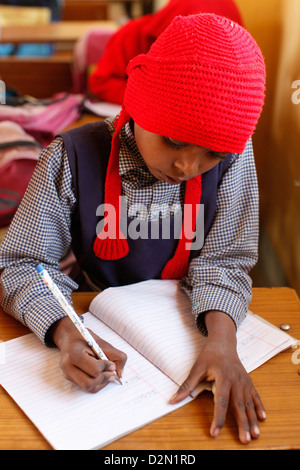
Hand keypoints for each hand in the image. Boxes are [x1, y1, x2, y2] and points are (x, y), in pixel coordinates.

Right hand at [49, 317, 126, 392]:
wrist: (69, 338)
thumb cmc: (85, 338)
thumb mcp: (101, 342)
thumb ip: (116, 356)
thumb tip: (120, 374)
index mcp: (74, 354)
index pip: (94, 369)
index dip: (106, 367)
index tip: (112, 364)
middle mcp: (68, 367)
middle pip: (89, 383)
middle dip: (104, 378)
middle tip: (112, 372)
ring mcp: (67, 374)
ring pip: (88, 388)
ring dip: (102, 382)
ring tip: (108, 374)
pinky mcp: (70, 379)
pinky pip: (87, 387)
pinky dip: (97, 383)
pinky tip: (101, 375)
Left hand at [169, 311, 265, 443]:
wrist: (223, 341)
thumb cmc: (209, 354)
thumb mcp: (197, 368)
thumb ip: (187, 386)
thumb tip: (172, 400)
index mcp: (223, 377)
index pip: (221, 402)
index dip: (218, 418)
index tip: (215, 432)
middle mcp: (236, 380)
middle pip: (239, 406)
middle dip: (242, 424)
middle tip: (244, 440)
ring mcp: (244, 381)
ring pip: (248, 403)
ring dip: (252, 420)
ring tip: (255, 435)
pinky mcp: (248, 381)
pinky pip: (255, 396)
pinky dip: (259, 407)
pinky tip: (262, 418)